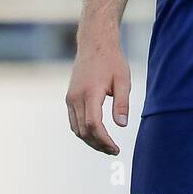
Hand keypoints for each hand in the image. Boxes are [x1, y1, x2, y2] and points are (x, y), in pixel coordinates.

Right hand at [66, 29, 130, 154]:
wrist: (95, 43)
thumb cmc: (112, 60)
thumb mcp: (123, 79)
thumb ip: (122, 103)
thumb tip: (121, 125)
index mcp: (90, 92)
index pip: (94, 125)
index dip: (104, 140)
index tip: (116, 148)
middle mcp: (76, 97)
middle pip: (84, 131)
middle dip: (98, 144)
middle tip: (114, 150)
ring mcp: (70, 98)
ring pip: (76, 129)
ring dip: (90, 140)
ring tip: (107, 146)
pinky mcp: (69, 97)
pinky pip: (74, 121)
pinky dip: (84, 131)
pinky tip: (97, 134)